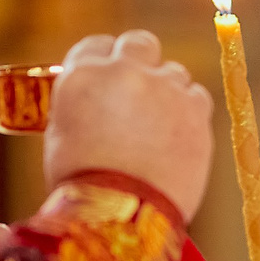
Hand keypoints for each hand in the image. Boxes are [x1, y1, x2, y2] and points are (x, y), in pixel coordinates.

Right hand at [42, 30, 213, 217]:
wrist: (121, 216)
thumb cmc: (82, 185)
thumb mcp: (62, 135)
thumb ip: (81, 105)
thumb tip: (96, 100)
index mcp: (83, 75)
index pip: (96, 46)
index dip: (104, 61)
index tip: (109, 75)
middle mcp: (124, 71)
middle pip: (139, 44)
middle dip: (140, 61)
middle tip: (139, 88)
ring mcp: (164, 87)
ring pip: (173, 71)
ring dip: (167, 90)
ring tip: (159, 127)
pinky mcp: (196, 109)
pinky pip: (197, 96)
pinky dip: (190, 111)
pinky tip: (180, 135)